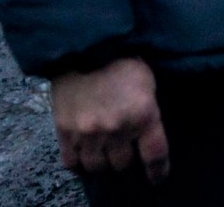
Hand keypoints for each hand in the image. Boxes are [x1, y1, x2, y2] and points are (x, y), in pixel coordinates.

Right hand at [50, 57, 168, 183]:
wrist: (86, 46)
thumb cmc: (124, 59)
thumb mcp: (148, 83)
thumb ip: (148, 111)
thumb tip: (149, 133)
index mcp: (143, 115)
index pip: (154, 156)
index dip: (158, 171)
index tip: (157, 178)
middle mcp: (117, 128)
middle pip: (122, 165)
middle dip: (125, 160)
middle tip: (124, 151)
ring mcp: (88, 132)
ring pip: (97, 167)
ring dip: (102, 162)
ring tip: (104, 153)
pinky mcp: (65, 130)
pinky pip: (72, 162)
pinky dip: (79, 163)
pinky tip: (84, 156)